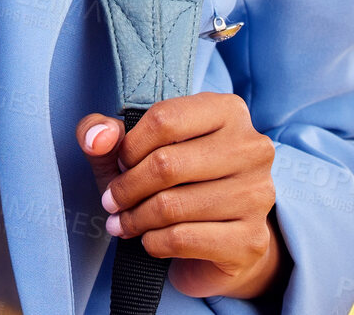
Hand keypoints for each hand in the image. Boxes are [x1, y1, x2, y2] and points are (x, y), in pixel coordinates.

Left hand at [77, 93, 286, 302]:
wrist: (223, 242)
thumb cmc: (178, 182)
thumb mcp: (134, 148)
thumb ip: (104, 131)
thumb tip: (97, 138)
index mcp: (228, 111)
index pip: (165, 118)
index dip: (129, 145)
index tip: (118, 164)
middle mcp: (251, 148)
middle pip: (166, 164)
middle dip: (127, 187)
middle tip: (110, 201)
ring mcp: (257, 196)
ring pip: (172, 205)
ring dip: (136, 218)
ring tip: (123, 223)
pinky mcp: (251, 241)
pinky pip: (184, 239)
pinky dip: (154, 242)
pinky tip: (148, 240)